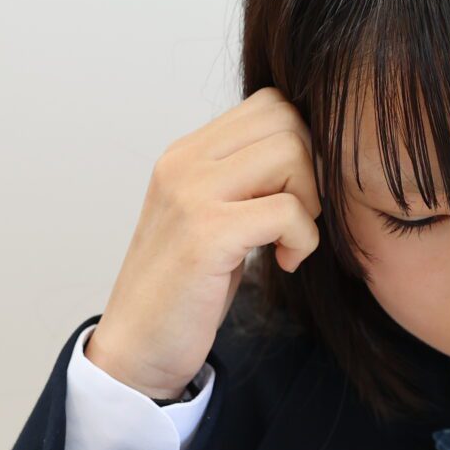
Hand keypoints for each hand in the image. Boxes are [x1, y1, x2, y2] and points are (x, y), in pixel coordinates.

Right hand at [87, 87, 323, 400]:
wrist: (138, 346)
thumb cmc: (185, 287)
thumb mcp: (212, 216)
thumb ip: (245, 177)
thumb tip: (309, 149)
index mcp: (187, 152)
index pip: (271, 104)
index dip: (302, 145)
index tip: (292, 194)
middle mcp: (184, 162)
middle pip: (287, 121)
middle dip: (311, 171)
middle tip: (295, 220)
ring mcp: (191, 194)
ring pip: (292, 155)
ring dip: (308, 204)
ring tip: (287, 241)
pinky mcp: (206, 234)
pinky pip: (288, 211)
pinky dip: (303, 240)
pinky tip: (284, 263)